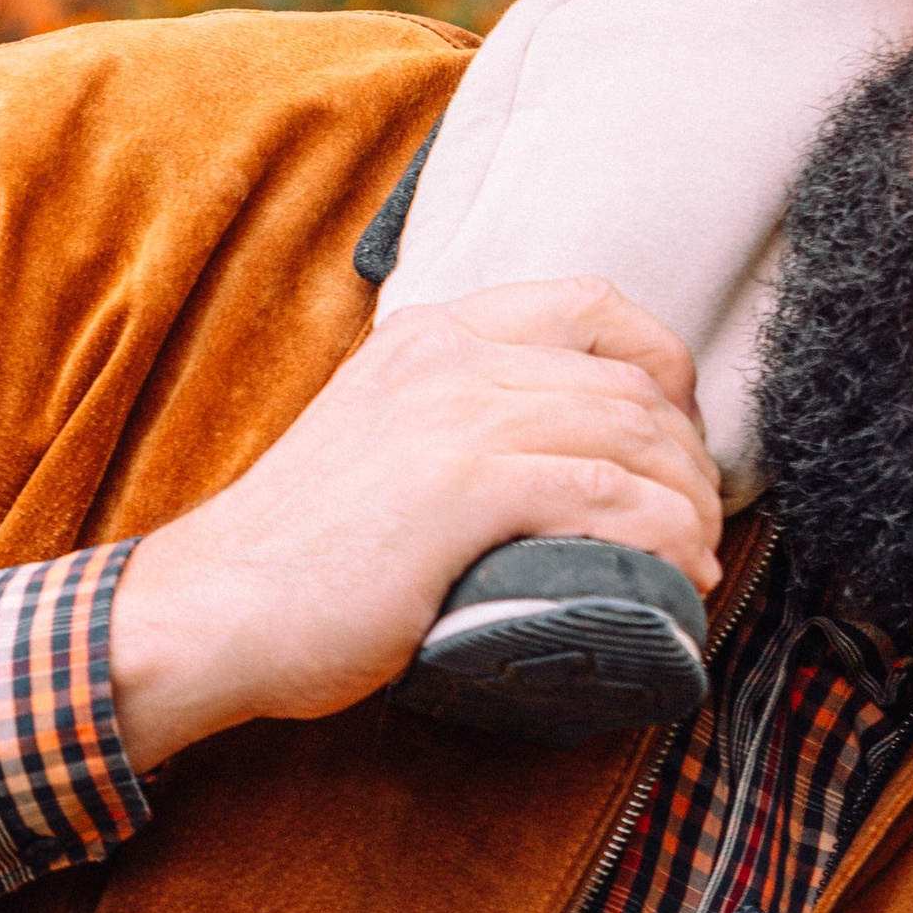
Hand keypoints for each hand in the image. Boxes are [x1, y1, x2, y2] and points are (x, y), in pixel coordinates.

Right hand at [108, 278, 721, 770]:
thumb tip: (559, 456)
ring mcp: (456, 415)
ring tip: (699, 557)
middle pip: (628, 376)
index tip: (680, 432)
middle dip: (688, 452)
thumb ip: (455, 420)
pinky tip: (676, 576)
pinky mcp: (464, 487)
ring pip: (630, 433)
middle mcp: (450, 355)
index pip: (592, 303)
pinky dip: (661, 536)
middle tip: (702, 517)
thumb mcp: (379, 440)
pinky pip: (605, 494)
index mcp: (432, 334)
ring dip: (688, 502)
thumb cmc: (297, 554)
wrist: (210, 609)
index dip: (662, 363)